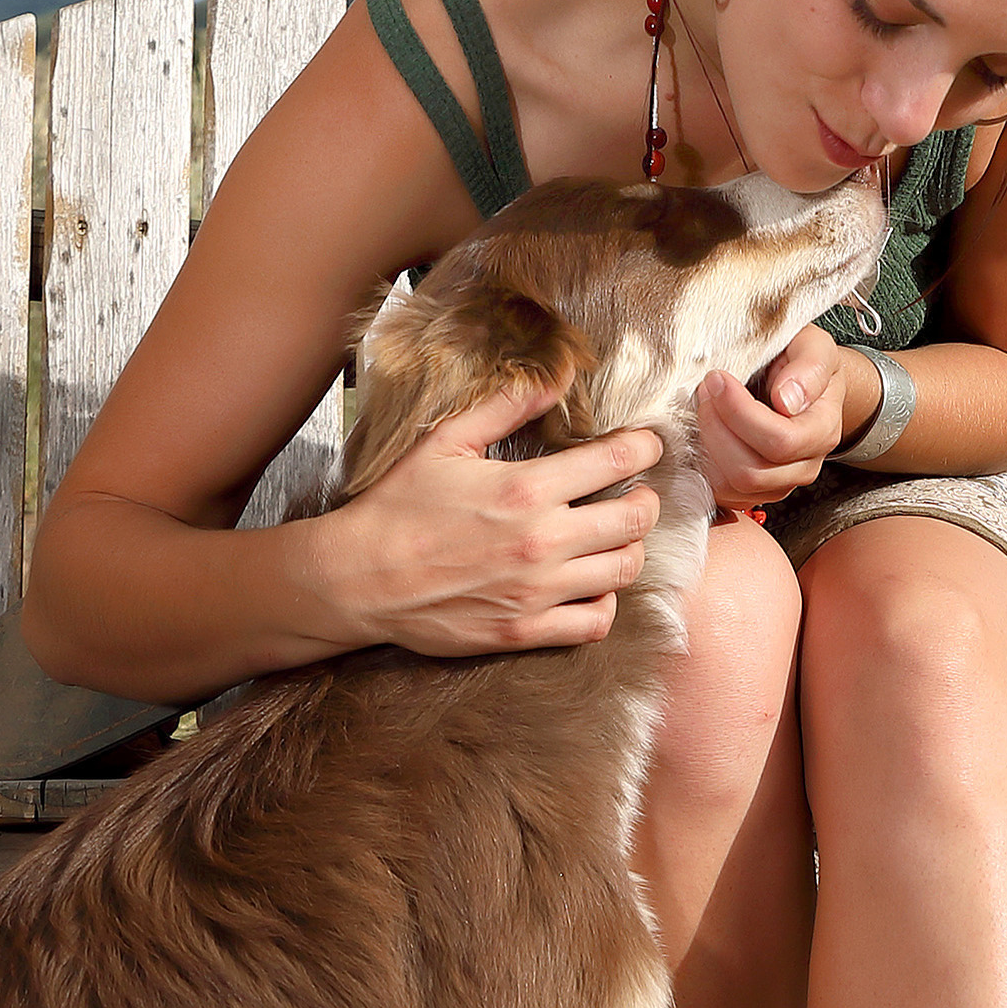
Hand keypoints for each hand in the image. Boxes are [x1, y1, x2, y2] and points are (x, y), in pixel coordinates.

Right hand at [301, 380, 664, 654]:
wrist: (359, 579)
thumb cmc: (399, 507)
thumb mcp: (446, 442)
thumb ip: (507, 406)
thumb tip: (559, 376)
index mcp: (525, 488)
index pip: (617, 460)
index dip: (645, 448)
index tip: (647, 446)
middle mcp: (541, 541)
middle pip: (635, 519)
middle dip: (646, 501)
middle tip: (637, 494)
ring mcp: (536, 591)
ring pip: (624, 571)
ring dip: (630, 550)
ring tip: (616, 538)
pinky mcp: (524, 631)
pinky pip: (595, 623)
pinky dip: (606, 603)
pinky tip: (591, 585)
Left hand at [702, 327, 875, 509]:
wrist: (803, 384)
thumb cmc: (803, 363)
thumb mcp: (814, 346)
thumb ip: (809, 367)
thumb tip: (788, 400)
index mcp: (823, 430)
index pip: (780, 441)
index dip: (739, 412)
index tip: (718, 378)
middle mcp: (805, 466)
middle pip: (751, 471)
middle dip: (716, 428)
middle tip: (705, 390)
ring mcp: (779, 484)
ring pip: (732, 486)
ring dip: (706, 445)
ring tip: (703, 406)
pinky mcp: (754, 492)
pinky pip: (722, 493)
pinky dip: (704, 463)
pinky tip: (704, 431)